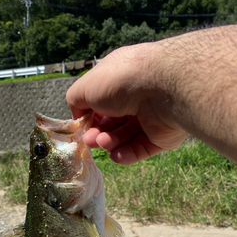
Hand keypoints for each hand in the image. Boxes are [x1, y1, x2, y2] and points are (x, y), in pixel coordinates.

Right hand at [66, 44, 187, 164]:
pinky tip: (117, 155)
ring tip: (104, 143)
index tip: (80, 127)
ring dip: (110, 143)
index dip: (89, 117)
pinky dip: (126, 154)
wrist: (161, 90)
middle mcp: (135, 98)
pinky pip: (139, 149)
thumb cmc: (121, 81)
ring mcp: (149, 118)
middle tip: (91, 140)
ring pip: (124, 138)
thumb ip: (75, 101)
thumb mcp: (86, 87)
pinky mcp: (160, 137)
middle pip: (111, 124)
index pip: (100, 103)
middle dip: (98, 133)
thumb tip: (77, 118)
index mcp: (119, 81)